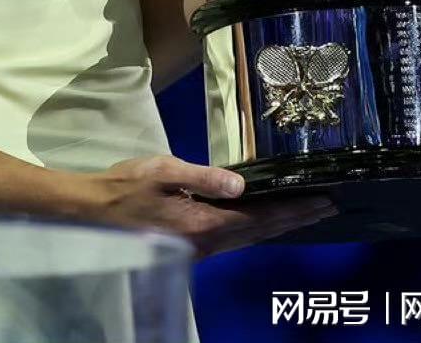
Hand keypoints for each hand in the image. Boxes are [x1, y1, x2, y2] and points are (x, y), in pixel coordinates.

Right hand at [85, 155, 337, 258]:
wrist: (92, 214)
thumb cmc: (126, 187)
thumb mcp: (163, 171)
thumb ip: (203, 177)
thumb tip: (242, 184)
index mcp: (204, 224)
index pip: (260, 219)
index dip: (293, 210)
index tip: (323, 201)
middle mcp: (207, 243)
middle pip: (262, 233)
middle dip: (295, 219)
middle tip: (328, 207)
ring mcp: (199, 249)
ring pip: (250, 238)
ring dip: (280, 225)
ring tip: (305, 212)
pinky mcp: (190, 247)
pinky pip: (235, 238)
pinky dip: (258, 229)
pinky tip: (264, 219)